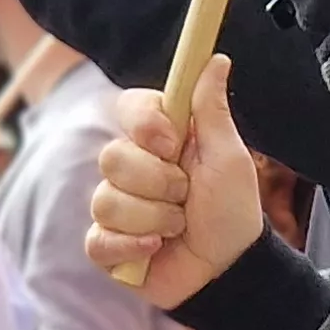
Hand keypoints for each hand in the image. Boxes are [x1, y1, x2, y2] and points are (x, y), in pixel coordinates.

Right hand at [85, 57, 263, 307]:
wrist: (229, 270)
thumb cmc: (231, 211)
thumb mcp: (229, 157)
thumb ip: (212, 109)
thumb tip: (215, 59)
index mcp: (159, 141)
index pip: (128, 108)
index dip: (144, 124)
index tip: (170, 142)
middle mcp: (131, 169)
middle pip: (112, 156)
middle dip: (158, 183)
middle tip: (186, 197)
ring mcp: (115, 208)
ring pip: (107, 200)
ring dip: (154, 218)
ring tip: (178, 228)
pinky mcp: (106, 245)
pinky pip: (98, 239)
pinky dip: (134, 247)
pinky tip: (157, 250)